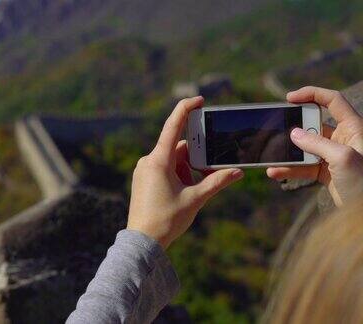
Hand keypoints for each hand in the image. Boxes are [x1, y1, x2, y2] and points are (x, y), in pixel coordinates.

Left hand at [127, 96, 243, 248]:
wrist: (142, 241)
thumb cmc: (166, 220)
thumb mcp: (195, 199)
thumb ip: (217, 182)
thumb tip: (237, 172)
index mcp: (158, 161)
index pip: (172, 126)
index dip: (186, 109)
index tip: (199, 100)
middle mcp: (148, 161)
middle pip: (178, 148)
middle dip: (196, 157)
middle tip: (210, 171)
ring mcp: (144, 170)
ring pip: (173, 160)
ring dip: (188, 169)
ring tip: (196, 189)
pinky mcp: (144, 179)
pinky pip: (165, 168)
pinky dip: (179, 174)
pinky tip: (187, 190)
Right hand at [267, 86, 362, 205]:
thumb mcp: (342, 158)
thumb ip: (316, 143)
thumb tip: (293, 134)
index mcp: (353, 128)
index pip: (332, 100)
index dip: (311, 94)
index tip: (289, 98)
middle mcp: (343, 139)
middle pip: (313, 124)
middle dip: (293, 128)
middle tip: (276, 131)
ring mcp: (333, 156)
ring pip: (305, 148)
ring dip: (287, 153)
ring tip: (271, 157)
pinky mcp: (326, 172)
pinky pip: (303, 166)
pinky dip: (289, 169)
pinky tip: (276, 172)